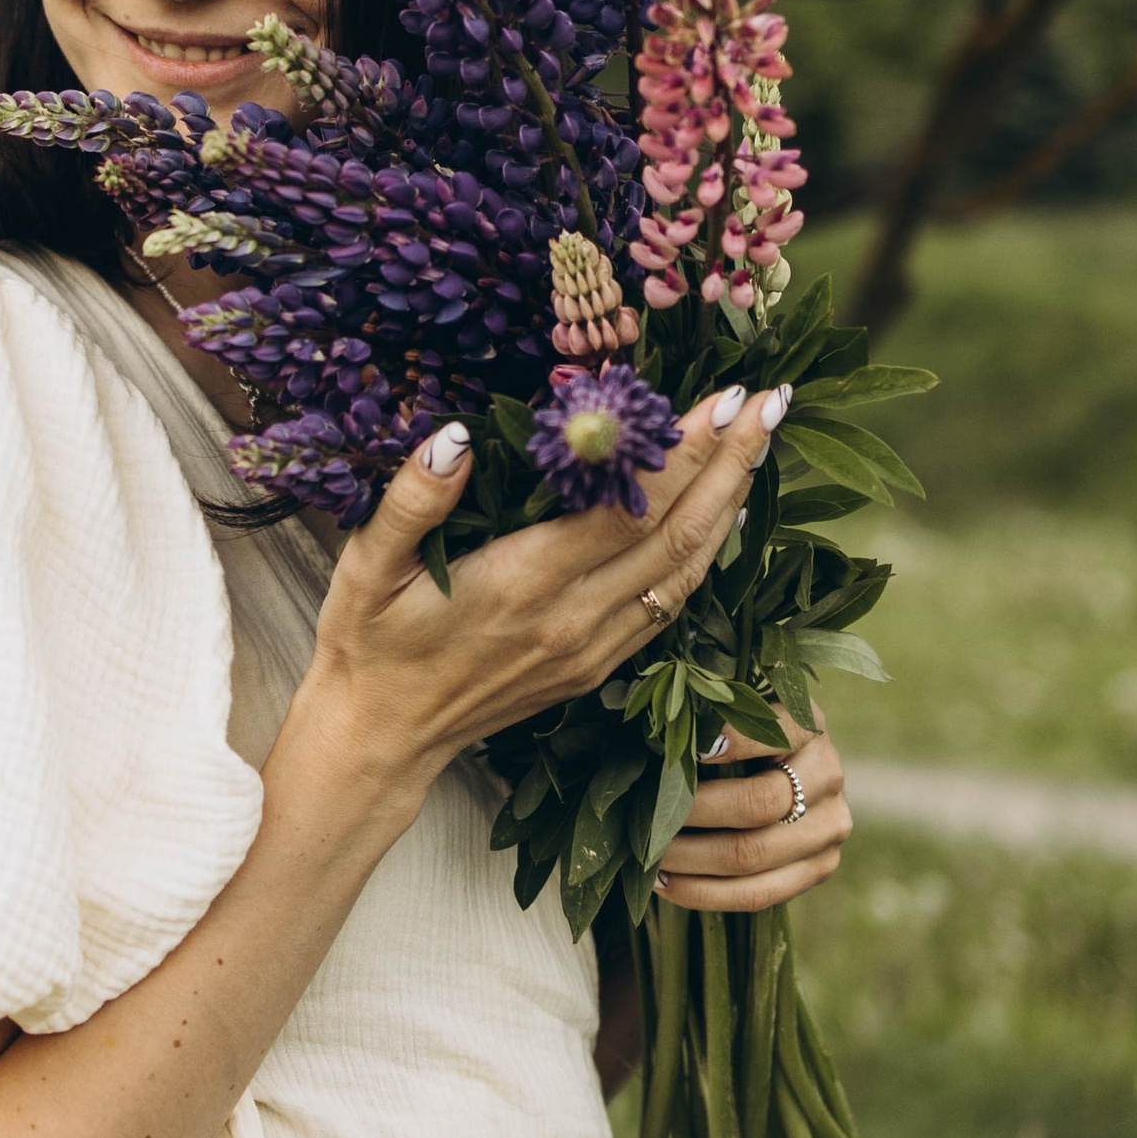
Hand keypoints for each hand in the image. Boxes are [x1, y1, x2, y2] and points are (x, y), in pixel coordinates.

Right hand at [297, 384, 789, 809]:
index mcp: (522, 586)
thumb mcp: (365, 565)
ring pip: (686, 572)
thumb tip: (456, 436)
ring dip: (731, 505)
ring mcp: (594, 649)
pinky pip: (671, 602)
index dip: (683, 456)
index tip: (725, 399)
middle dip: (730, 466)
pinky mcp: (599, 666)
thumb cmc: (368, 642)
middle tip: (771, 402)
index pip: (627, 512)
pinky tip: (723, 511)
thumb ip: (412, 500)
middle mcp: (573, 621)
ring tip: (761, 440)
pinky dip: (706, 550)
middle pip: (677, 537)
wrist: (381, 738)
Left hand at [654, 719, 848, 913]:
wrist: (788, 778)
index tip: (691, 752)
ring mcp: (830, 825)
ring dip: (691, 860)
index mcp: (808, 727)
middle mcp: (829, 774)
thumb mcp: (733, 717)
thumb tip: (662, 743)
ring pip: (754, 855)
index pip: (775, 733)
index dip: (735, 743)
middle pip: (760, 802)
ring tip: (649, 858)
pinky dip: (706, 893)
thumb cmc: (739, 740)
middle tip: (649, 818)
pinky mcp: (821, 866)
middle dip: (695, 813)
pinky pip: (760, 893)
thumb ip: (707, 720)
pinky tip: (665, 885)